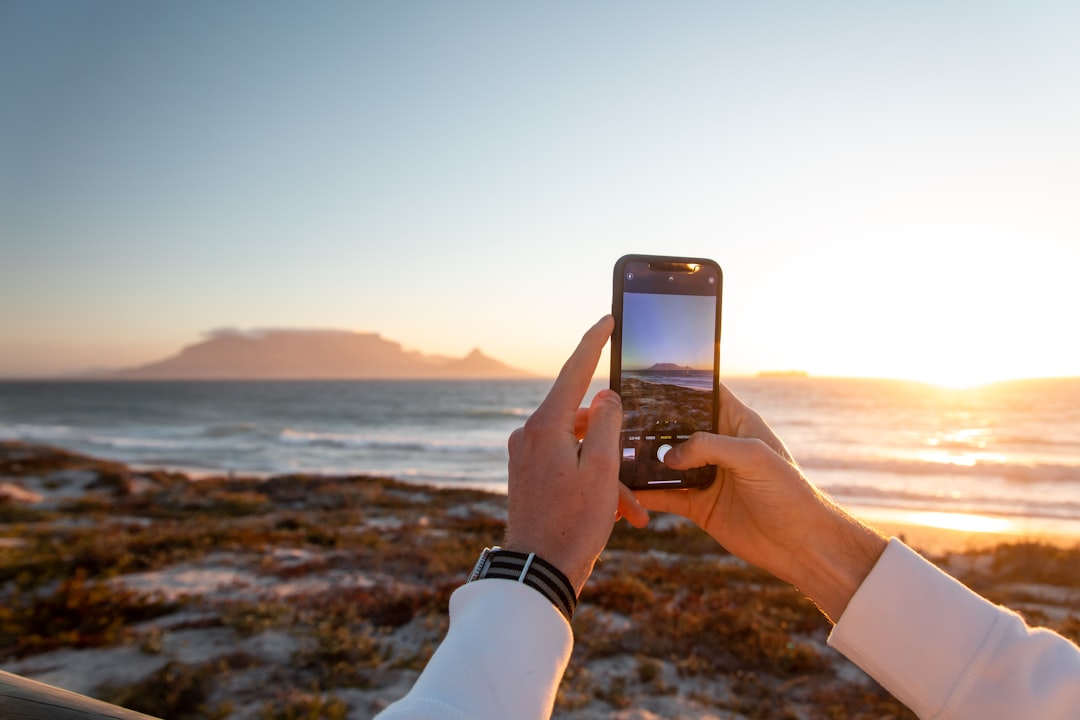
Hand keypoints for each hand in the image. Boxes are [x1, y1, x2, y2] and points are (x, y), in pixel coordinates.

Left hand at [505, 316, 647, 595]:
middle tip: (636, 472)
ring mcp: (526, 455)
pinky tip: (619, 514)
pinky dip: (593, 484)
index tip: (608, 319)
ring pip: (580, 448)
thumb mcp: (602, 470)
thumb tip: (606, 396)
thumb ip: (608, 424)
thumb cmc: (572, 524)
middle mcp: (530, 434)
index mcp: (545, 426)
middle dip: (616, 444)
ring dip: (609, 474)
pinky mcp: (528, 475)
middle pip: (583, 418)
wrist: (537, 573)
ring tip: (633, 509)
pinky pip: (568, 467)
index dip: (594, 342)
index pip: (574, 370)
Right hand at [629, 384, 886, 619]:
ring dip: (643, 459)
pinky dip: (645, 494)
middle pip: (677, 427)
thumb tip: (668, 454)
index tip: (649, 372)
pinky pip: (664, 496)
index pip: (705, 393)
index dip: (681, 382)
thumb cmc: (789, 493)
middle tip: (619, 416)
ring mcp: (706, 476)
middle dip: (651, 422)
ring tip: (615, 451)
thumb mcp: (754, 458)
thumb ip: (710, 447)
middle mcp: (718, 446)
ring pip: (665, 462)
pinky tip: (625, 491)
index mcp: (737, 423)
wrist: (801, 545)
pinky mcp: (698, 505)